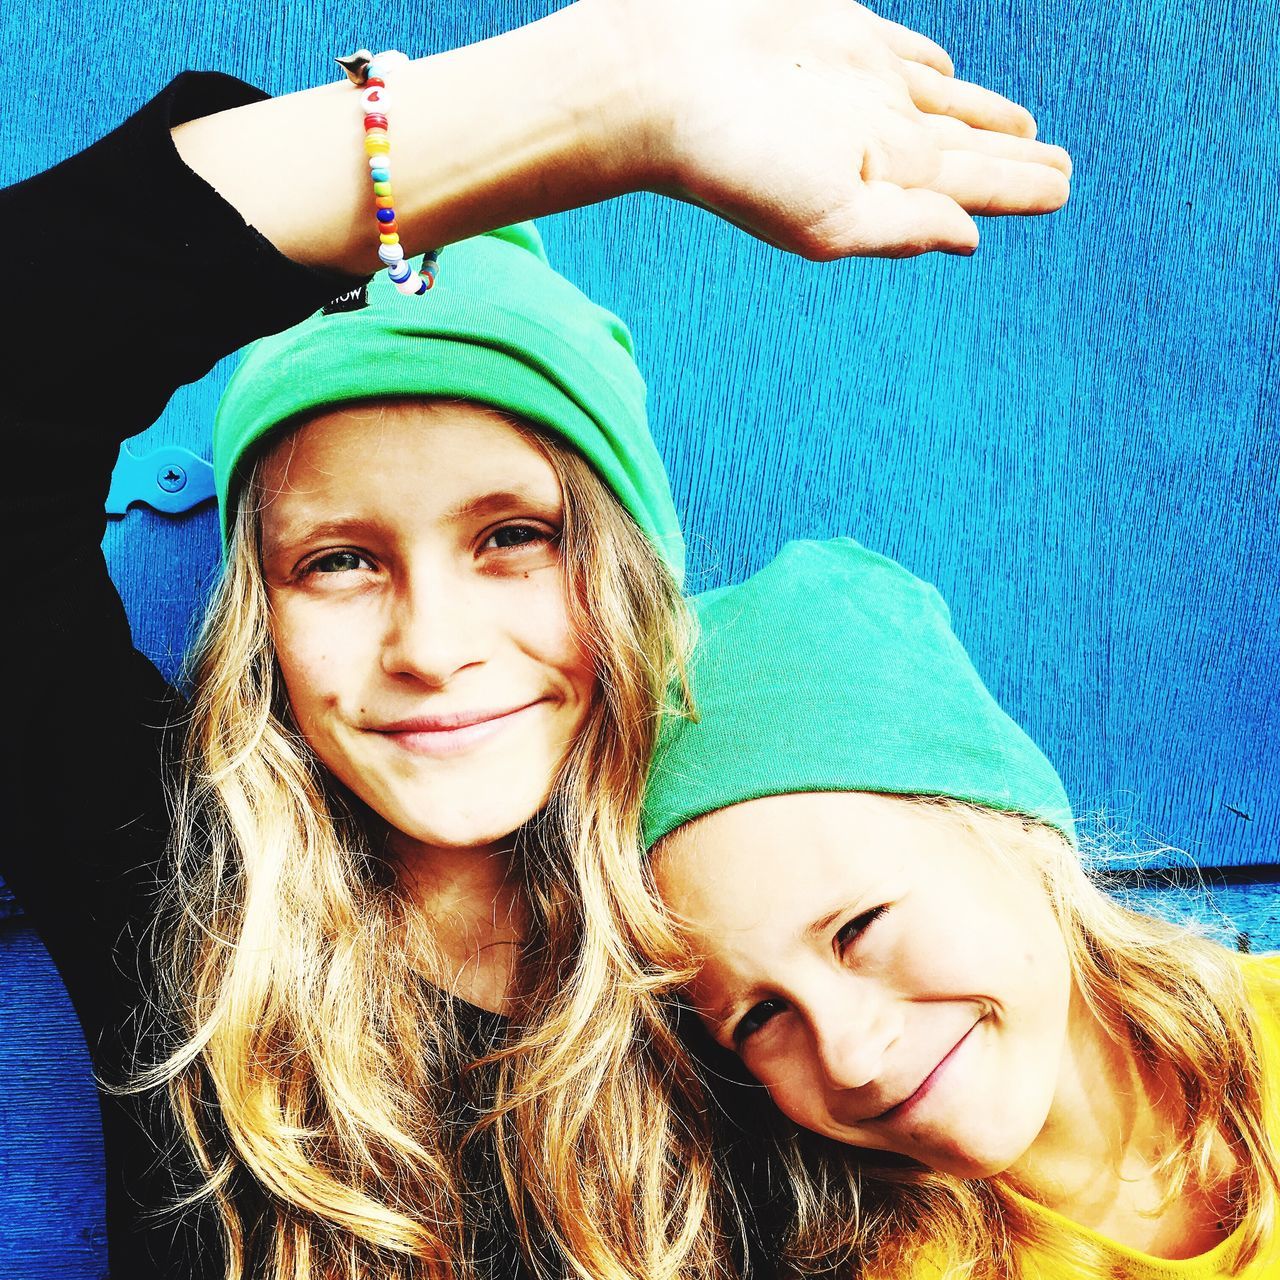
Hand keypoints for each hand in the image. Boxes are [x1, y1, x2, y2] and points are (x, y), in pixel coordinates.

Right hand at [619, 0, 1071, 256]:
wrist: (658, 82)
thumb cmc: (732, 158)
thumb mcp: (828, 215)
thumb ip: (904, 226)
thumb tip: (970, 236)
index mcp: (883, 181)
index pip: (970, 186)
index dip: (1020, 186)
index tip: (1063, 188)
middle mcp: (878, 135)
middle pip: (966, 149)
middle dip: (1013, 160)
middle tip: (1062, 171)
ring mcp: (861, 84)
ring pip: (945, 103)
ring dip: (986, 117)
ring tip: (1025, 131)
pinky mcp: (837, 35)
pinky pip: (903, 54)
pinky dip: (932, 69)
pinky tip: (946, 79)